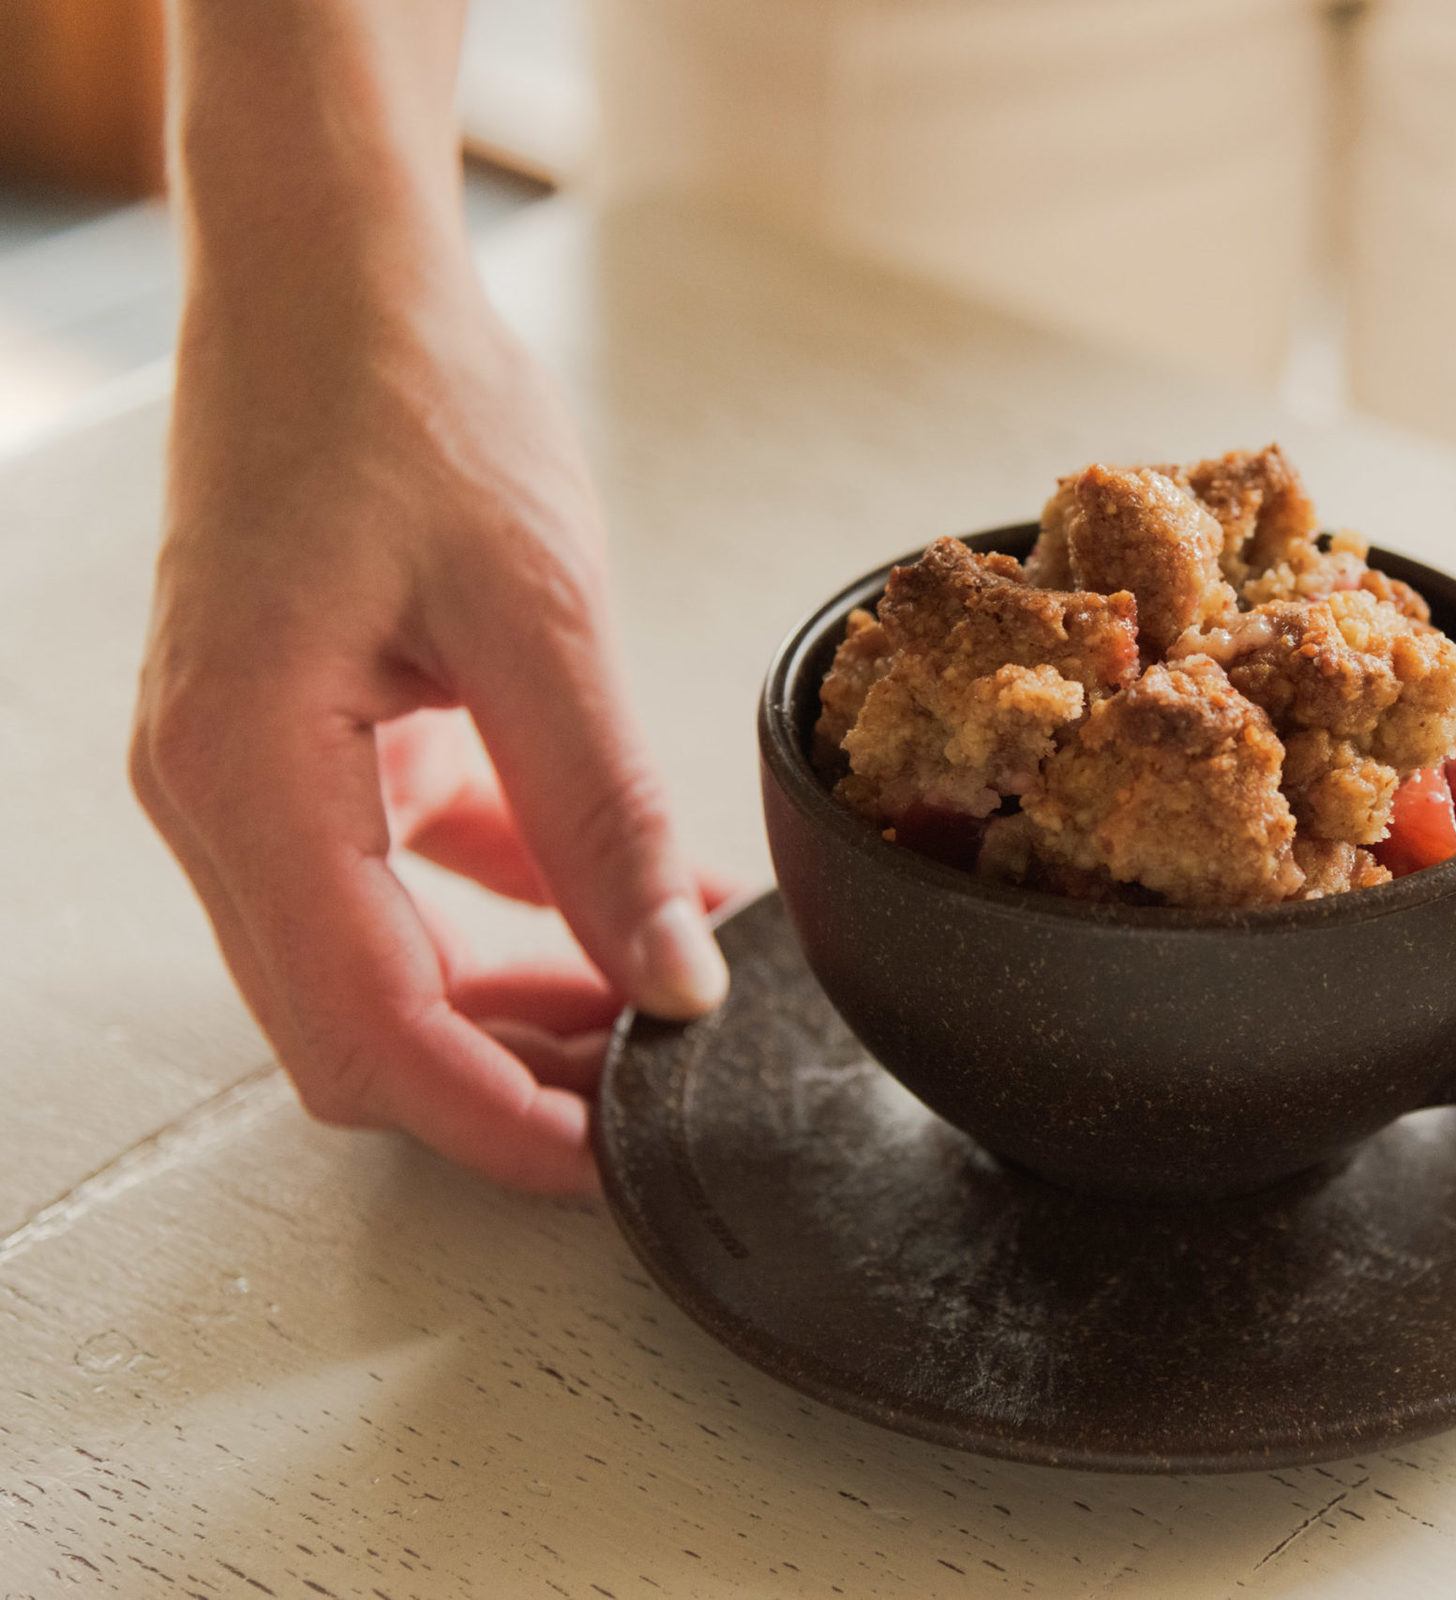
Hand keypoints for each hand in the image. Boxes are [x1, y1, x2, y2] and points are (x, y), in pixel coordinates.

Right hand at [131, 286, 728, 1193]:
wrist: (328, 272)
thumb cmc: (406, 400)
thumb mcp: (540, 612)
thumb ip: (605, 814)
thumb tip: (673, 978)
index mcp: (244, 772)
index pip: (371, 1032)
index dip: (503, 1123)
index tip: (619, 1165)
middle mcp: (211, 794)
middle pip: (355, 1027)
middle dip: (510, 1079)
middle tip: (657, 1086)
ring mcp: (238, 771)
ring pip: (372, 965)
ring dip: (509, 1000)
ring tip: (651, 997)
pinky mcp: (288, 740)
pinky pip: (384, 879)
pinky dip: (495, 908)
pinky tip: (602, 890)